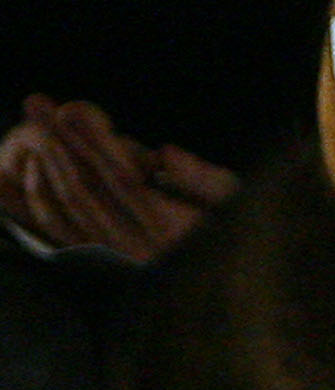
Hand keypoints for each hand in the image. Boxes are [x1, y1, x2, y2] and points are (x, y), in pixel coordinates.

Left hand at [0, 96, 236, 261]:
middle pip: (89, 190)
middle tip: (37, 104)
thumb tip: (165, 154)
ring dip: (47, 165)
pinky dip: (43, 199)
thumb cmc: (247, 228)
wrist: (244, 285)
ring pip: (73, 209)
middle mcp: (142, 246)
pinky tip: (34, 169)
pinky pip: (67, 230)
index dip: (94, 143)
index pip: (124, 179)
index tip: (71, 110)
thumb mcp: (240, 200)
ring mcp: (123, 256)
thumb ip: (204, 179)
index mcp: (174, 229)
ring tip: (32, 127)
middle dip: (60, 143)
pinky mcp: (112, 259)